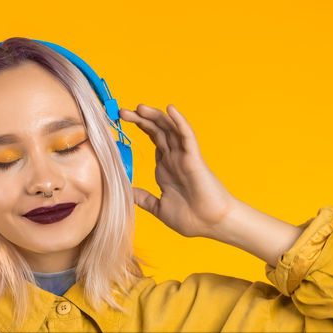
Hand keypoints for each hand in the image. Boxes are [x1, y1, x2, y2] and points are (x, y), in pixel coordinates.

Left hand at [119, 104, 237, 238]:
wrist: (211, 225)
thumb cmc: (191, 219)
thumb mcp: (158, 207)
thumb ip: (143, 198)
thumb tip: (126, 192)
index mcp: (166, 168)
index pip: (153, 140)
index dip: (140, 128)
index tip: (121, 122)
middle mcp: (175, 159)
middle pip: (158, 131)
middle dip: (141, 119)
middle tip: (122, 112)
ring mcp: (184, 157)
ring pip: (170, 129)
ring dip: (156, 116)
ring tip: (139, 107)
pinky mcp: (194, 159)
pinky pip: (187, 136)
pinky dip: (179, 121)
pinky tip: (170, 109)